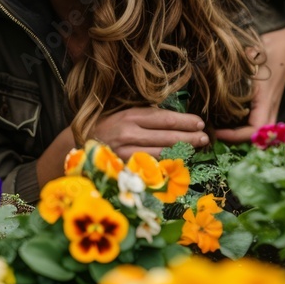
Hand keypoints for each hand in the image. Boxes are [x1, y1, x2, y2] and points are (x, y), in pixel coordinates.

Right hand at [93, 106, 208, 157]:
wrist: (80, 146)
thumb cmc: (107, 128)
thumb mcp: (124, 115)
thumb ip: (146, 116)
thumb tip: (176, 119)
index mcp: (129, 116)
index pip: (164, 119)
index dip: (184, 121)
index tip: (200, 123)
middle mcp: (128, 133)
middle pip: (167, 136)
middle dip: (189, 137)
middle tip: (204, 138)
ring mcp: (126, 152)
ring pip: (162, 153)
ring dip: (182, 151)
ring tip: (196, 148)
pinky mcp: (126, 168)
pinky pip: (152, 166)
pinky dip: (167, 164)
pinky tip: (178, 161)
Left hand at [214, 15, 284, 143]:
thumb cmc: (269, 50)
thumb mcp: (252, 57)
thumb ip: (237, 66)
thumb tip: (217, 71)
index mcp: (266, 101)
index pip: (254, 130)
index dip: (234, 135)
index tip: (215, 131)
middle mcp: (269, 109)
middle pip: (253, 137)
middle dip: (232, 139)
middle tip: (209, 133)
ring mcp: (268, 109)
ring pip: (253, 133)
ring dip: (235, 135)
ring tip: (213, 129)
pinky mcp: (264, 106)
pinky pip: (252, 125)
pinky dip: (238, 128)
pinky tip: (221, 122)